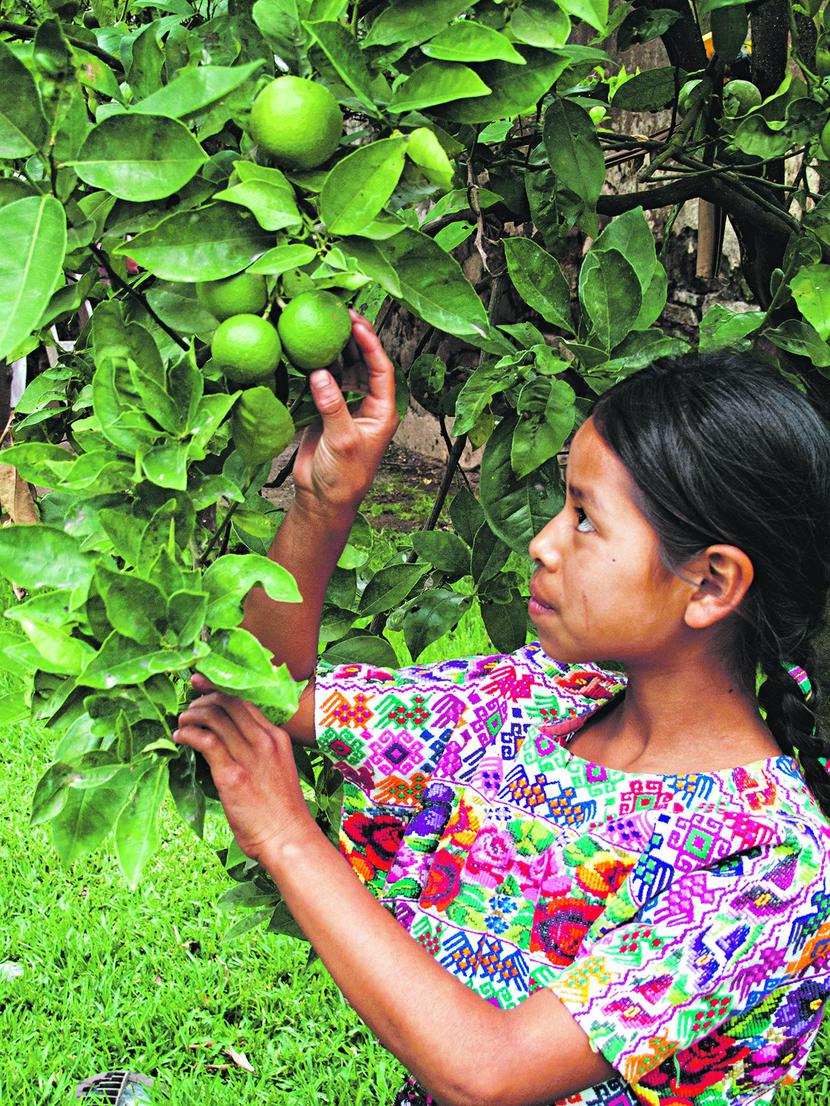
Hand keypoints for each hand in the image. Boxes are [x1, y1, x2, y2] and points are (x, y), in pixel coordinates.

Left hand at [173, 675, 313, 862]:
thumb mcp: (278, 769)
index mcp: (276, 737)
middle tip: (188, 709)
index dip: (219, 690)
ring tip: (181, 725)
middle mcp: (264, 741)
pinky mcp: (232, 774)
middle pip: (228, 703)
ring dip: (191, 716)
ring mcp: (249, 756)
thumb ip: (258, 752)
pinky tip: (180, 739)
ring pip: (214, 717)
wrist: (287, 837)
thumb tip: (229, 742)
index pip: (245, 702)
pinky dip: (188, 735)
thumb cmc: (281, 810)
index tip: (201, 685)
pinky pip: (205, 741)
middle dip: (202, 700)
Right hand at [292, 310, 398, 516]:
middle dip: (352, 338)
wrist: (322, 499)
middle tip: (338, 313)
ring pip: (342, 369)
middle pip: (362, 363)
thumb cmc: (344, 477)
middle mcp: (366, 404)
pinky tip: (305, 350)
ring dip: (333, 349)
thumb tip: (320, 373)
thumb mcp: (343, 441)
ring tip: (321, 325)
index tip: (356, 323)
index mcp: (382, 411)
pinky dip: (315, 367)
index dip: (370, 344)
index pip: (380, 369)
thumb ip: (333, 406)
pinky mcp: (325, 410)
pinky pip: (322, 382)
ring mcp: (345, 406)